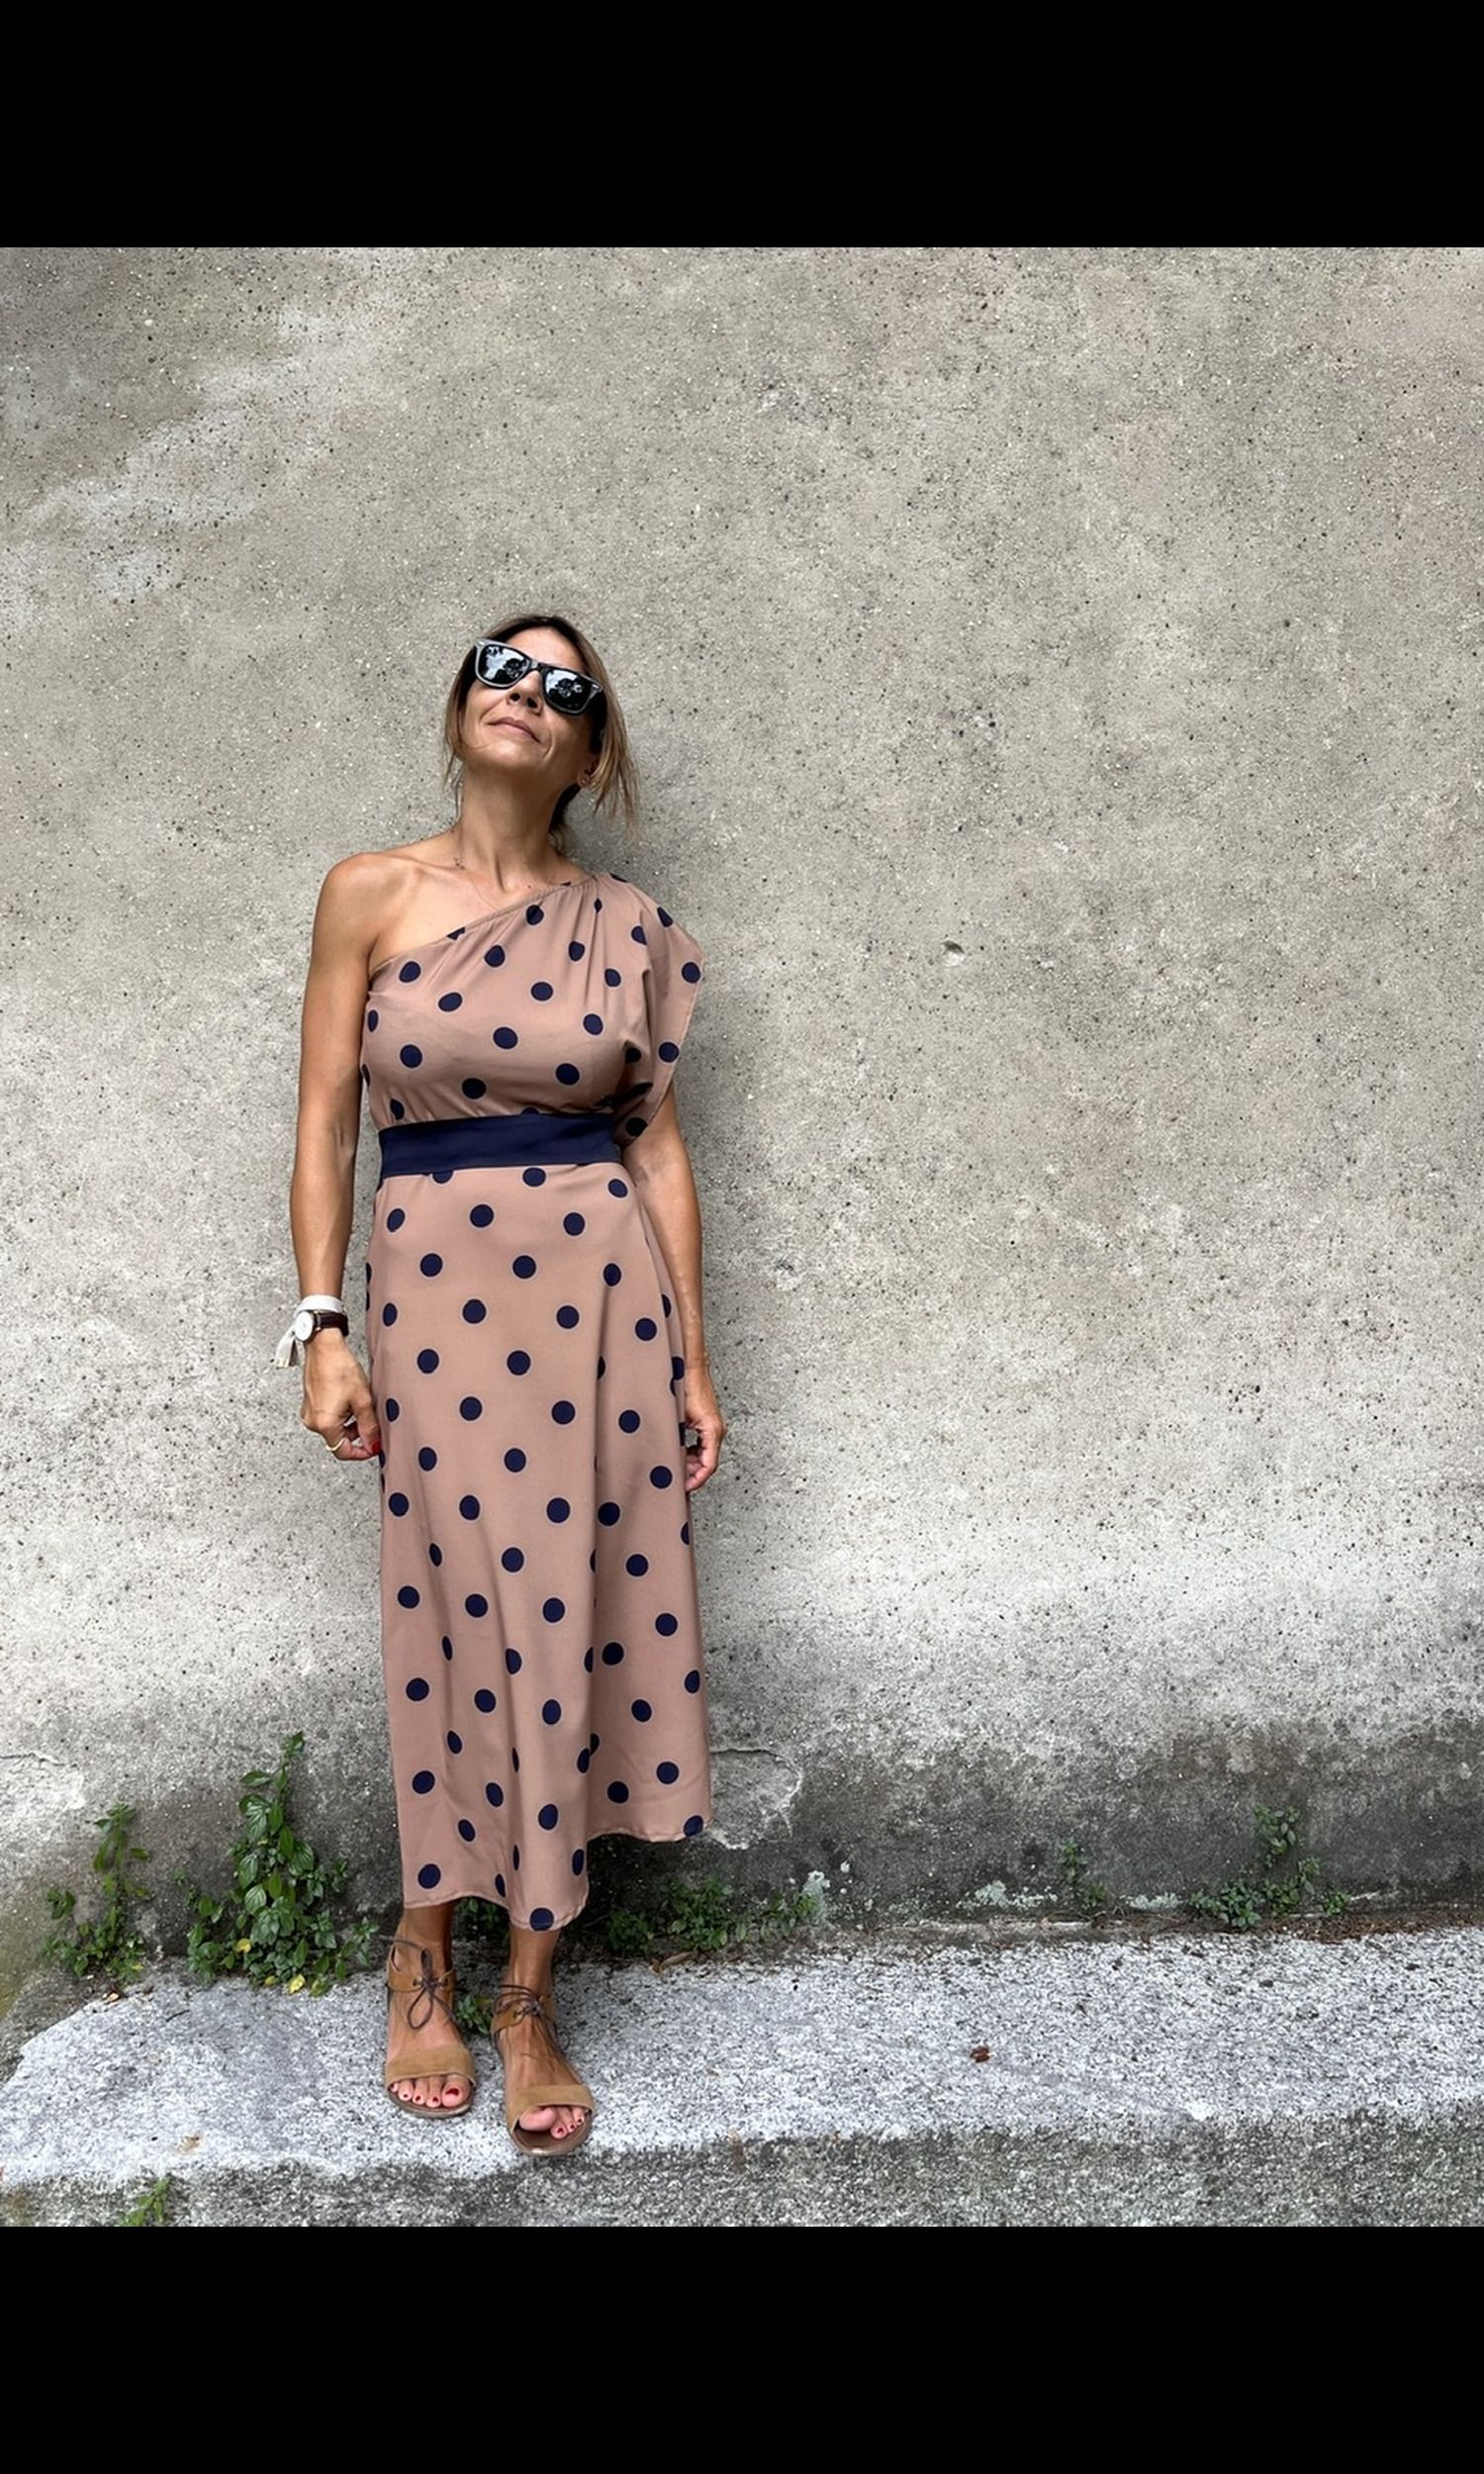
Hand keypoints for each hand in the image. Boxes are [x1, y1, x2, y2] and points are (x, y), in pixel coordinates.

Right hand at [300, 1332, 380, 1462]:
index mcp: (324, 1424)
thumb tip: (373, 1444)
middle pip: (338, 1440)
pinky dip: (341, 1415)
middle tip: (370, 1421)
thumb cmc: (339, 1368)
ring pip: (334, 1429)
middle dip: (357, 1435)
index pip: (343, 1452)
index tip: (373, 1446)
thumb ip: (369, 1426)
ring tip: (359, 1405)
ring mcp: (309, 1413)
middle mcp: (313, 1422)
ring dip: (349, 1424)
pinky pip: (327, 1418)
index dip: (361, 1452)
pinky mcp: (309, 1404)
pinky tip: (348, 1400)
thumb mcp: (362, 1400)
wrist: (324, 1347)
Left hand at [681, 1366, 724, 1492]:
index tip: (683, 1487)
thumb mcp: (676, 1418)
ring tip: (672, 1465)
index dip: (695, 1480)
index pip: (708, 1466)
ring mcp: (713, 1427)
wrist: (690, 1366)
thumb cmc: (685, 1386)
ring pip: (704, 1455)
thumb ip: (675, 1442)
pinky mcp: (707, 1423)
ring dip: (689, 1462)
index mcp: (713, 1431)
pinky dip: (690, 1452)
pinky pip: (701, 1445)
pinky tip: (676, 1452)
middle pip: (707, 1463)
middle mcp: (716, 1430)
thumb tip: (667, 1461)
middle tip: (673, 1478)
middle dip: (690, 1473)